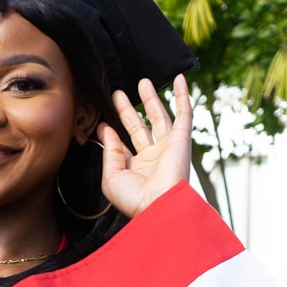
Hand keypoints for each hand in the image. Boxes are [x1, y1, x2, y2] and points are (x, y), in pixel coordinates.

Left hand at [97, 74, 192, 217]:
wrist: (159, 205)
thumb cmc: (134, 199)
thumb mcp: (111, 178)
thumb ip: (109, 152)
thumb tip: (106, 130)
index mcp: (136, 169)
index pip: (123, 145)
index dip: (112, 132)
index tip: (102, 121)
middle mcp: (153, 158)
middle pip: (139, 127)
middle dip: (128, 110)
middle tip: (117, 94)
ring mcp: (168, 148)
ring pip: (160, 118)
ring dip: (152, 99)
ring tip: (142, 82)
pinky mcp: (182, 140)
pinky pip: (184, 114)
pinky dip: (183, 96)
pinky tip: (179, 80)